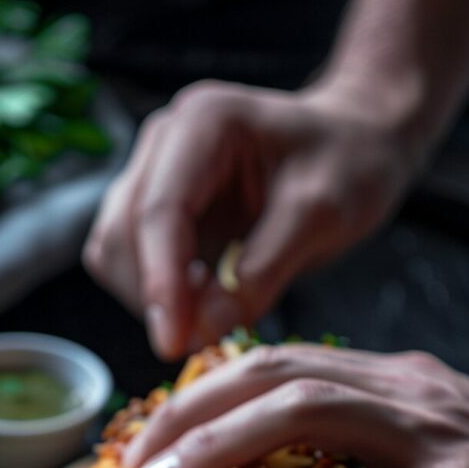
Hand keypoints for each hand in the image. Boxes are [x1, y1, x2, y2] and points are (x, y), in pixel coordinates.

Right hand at [84, 80, 419, 358]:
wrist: (352, 147)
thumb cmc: (347, 166)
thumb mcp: (324, 214)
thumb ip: (264, 270)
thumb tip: (204, 329)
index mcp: (203, 123)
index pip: (159, 211)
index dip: (160, 283)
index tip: (173, 344)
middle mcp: (164, 143)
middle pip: (122, 235)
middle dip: (156, 296)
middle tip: (210, 334)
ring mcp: (152, 176)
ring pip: (115, 254)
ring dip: (153, 299)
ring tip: (216, 308)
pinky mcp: (154, 212)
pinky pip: (131, 265)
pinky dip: (159, 295)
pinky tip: (205, 297)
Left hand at [123, 345, 468, 467]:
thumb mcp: (426, 439)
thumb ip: (358, 437)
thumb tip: (267, 464)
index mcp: (397, 379)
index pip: (283, 362)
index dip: (207, 390)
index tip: (152, 429)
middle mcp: (411, 395)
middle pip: (282, 377)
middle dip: (198, 412)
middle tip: (139, 458)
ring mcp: (439, 444)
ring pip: (315, 417)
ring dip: (229, 448)